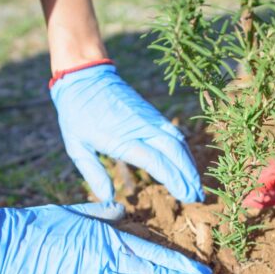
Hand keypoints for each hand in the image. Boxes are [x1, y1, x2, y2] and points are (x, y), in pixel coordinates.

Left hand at [50, 61, 203, 203]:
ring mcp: (149, 118)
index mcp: (122, 138)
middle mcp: (142, 127)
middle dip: (189, 175)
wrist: (84, 75)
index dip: (174, 179)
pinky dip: (183, 150)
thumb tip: (107, 197)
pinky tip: (187, 163)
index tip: (185, 195)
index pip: (156, 161)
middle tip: (198, 196)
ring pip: (178, 141)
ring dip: (189, 163)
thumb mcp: (76, 146)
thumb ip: (93, 173)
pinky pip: (173, 133)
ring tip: (196, 184)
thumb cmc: (76, 113)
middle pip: (174, 152)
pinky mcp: (152, 113)